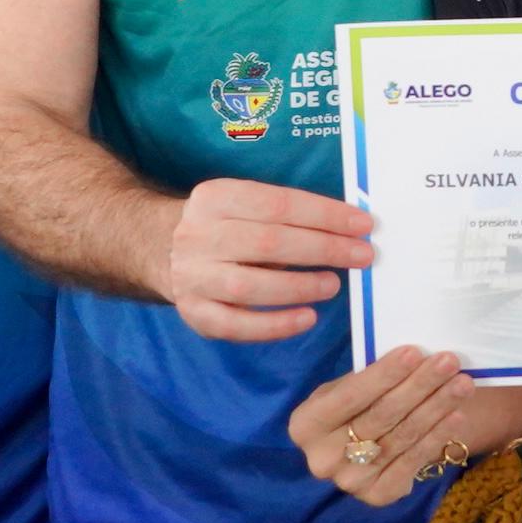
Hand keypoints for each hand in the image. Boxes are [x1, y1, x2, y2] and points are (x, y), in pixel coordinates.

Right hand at [167, 180, 373, 344]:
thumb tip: (348, 227)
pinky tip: (306, 318)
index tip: (362, 225)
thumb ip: (286, 214)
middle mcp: (199, 235)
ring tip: (333, 285)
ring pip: (250, 286)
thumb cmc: (223, 226)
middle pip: (268, 242)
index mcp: (216, 197)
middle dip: (323, 249)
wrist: (159, 249)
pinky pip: (236, 325)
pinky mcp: (194, 312)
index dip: (324, 214)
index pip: (278, 203)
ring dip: (300, 286)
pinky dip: (275, 325)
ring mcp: (193, 277)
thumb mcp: (242, 204)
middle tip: (361, 256)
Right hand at [290, 351, 521, 507]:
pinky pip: (412, 461)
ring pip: (401, 437)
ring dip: (436, 408)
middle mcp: (322, 458)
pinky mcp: (376, 496)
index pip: (349, 395)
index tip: (415, 352)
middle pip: (380, 416)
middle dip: (419, 386)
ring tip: (461, 384)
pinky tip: (456, 415)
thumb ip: (368, 379)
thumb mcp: (346, 389)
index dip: (384, 375)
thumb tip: (414, 358)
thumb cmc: (355, 407)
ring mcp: (349, 481)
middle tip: (449, 362)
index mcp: (305, 424)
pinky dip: (437, 437)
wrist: (358, 449)